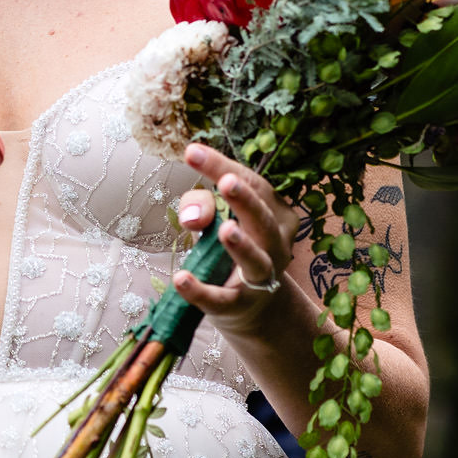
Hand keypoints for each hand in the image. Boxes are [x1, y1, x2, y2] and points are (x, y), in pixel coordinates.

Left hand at [173, 142, 298, 336]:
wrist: (252, 305)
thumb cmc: (231, 249)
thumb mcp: (216, 219)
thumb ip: (201, 207)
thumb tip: (192, 215)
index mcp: (274, 213)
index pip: (253, 184)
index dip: (221, 167)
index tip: (191, 151)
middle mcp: (275, 243)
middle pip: (261, 218)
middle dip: (245, 200)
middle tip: (227, 181)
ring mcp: (262, 277)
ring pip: (256, 260)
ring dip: (241, 245)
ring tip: (224, 229)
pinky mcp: (241, 305)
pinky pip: (222, 298)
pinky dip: (201, 291)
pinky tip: (181, 279)